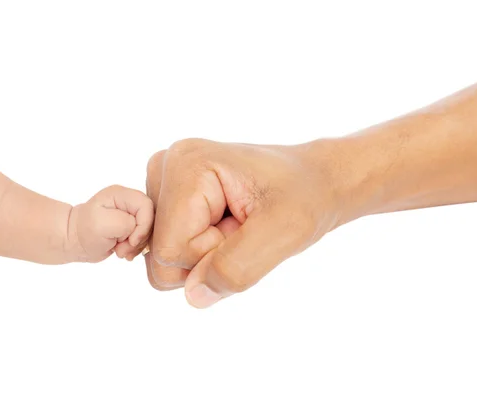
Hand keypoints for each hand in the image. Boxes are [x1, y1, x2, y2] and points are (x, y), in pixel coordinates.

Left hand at [71, 185, 153, 262]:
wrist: (73, 241)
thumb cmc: (84, 230)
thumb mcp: (103, 224)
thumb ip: (126, 223)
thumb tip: (136, 231)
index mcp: (121, 195)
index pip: (146, 206)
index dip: (144, 225)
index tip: (131, 241)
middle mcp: (128, 202)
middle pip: (150, 219)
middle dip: (139, 238)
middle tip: (123, 249)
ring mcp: (129, 215)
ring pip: (147, 231)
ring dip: (135, 246)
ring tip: (120, 252)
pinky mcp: (130, 228)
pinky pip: (142, 238)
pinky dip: (134, 248)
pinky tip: (122, 252)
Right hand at [144, 138, 343, 307]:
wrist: (315, 180)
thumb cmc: (305, 197)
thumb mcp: (285, 232)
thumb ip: (237, 266)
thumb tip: (193, 296)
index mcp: (185, 165)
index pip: (170, 251)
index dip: (211, 256)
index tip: (245, 228)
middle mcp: (164, 168)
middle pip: (160, 256)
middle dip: (206, 256)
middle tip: (243, 227)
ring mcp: (163, 183)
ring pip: (164, 258)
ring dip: (205, 255)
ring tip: (238, 224)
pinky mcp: (169, 198)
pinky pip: (171, 252)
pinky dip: (201, 250)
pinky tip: (225, 224)